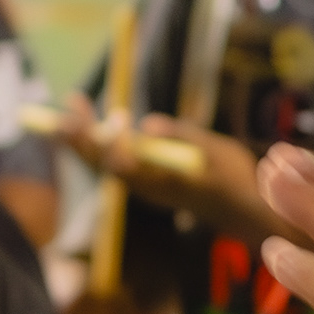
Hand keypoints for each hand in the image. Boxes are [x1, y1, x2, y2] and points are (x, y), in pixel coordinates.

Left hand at [57, 97, 279, 244]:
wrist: (241, 211)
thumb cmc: (235, 180)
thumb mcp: (218, 153)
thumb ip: (182, 136)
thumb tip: (146, 125)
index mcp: (163, 184)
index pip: (125, 166)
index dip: (112, 141)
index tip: (115, 115)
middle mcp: (145, 189)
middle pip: (104, 162)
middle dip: (84, 134)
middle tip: (72, 102)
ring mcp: (142, 186)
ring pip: (103, 162)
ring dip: (84, 134)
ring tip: (74, 102)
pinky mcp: (142, 182)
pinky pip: (111, 161)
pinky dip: (97, 139)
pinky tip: (90, 120)